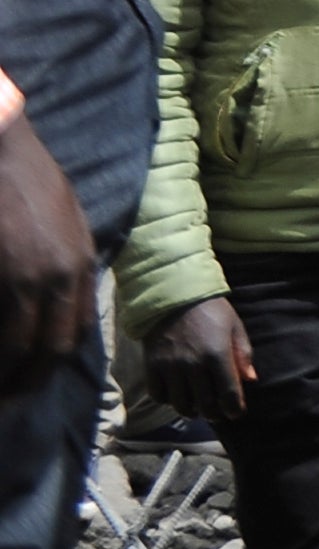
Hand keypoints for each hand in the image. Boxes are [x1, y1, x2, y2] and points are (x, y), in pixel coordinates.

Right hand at [0, 119, 91, 397]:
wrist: (1, 150)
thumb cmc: (29, 179)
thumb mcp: (67, 218)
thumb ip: (68, 260)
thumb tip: (64, 293)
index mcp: (80, 265)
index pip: (74, 332)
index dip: (53, 361)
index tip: (35, 378)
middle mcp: (59, 278)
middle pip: (49, 347)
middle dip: (28, 379)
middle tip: (9, 398)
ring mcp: (23, 279)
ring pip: (16, 345)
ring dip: (5, 373)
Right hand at [142, 297, 252, 423]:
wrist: (174, 295)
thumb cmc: (211, 310)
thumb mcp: (234, 327)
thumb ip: (243, 354)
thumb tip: (250, 380)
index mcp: (217, 355)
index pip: (228, 393)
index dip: (234, 408)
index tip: (236, 413)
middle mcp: (193, 365)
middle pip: (205, 404)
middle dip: (214, 413)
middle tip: (218, 412)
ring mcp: (170, 368)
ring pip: (181, 404)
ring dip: (192, 410)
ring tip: (198, 407)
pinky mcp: (152, 367)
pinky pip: (159, 395)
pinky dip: (169, 401)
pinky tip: (177, 394)